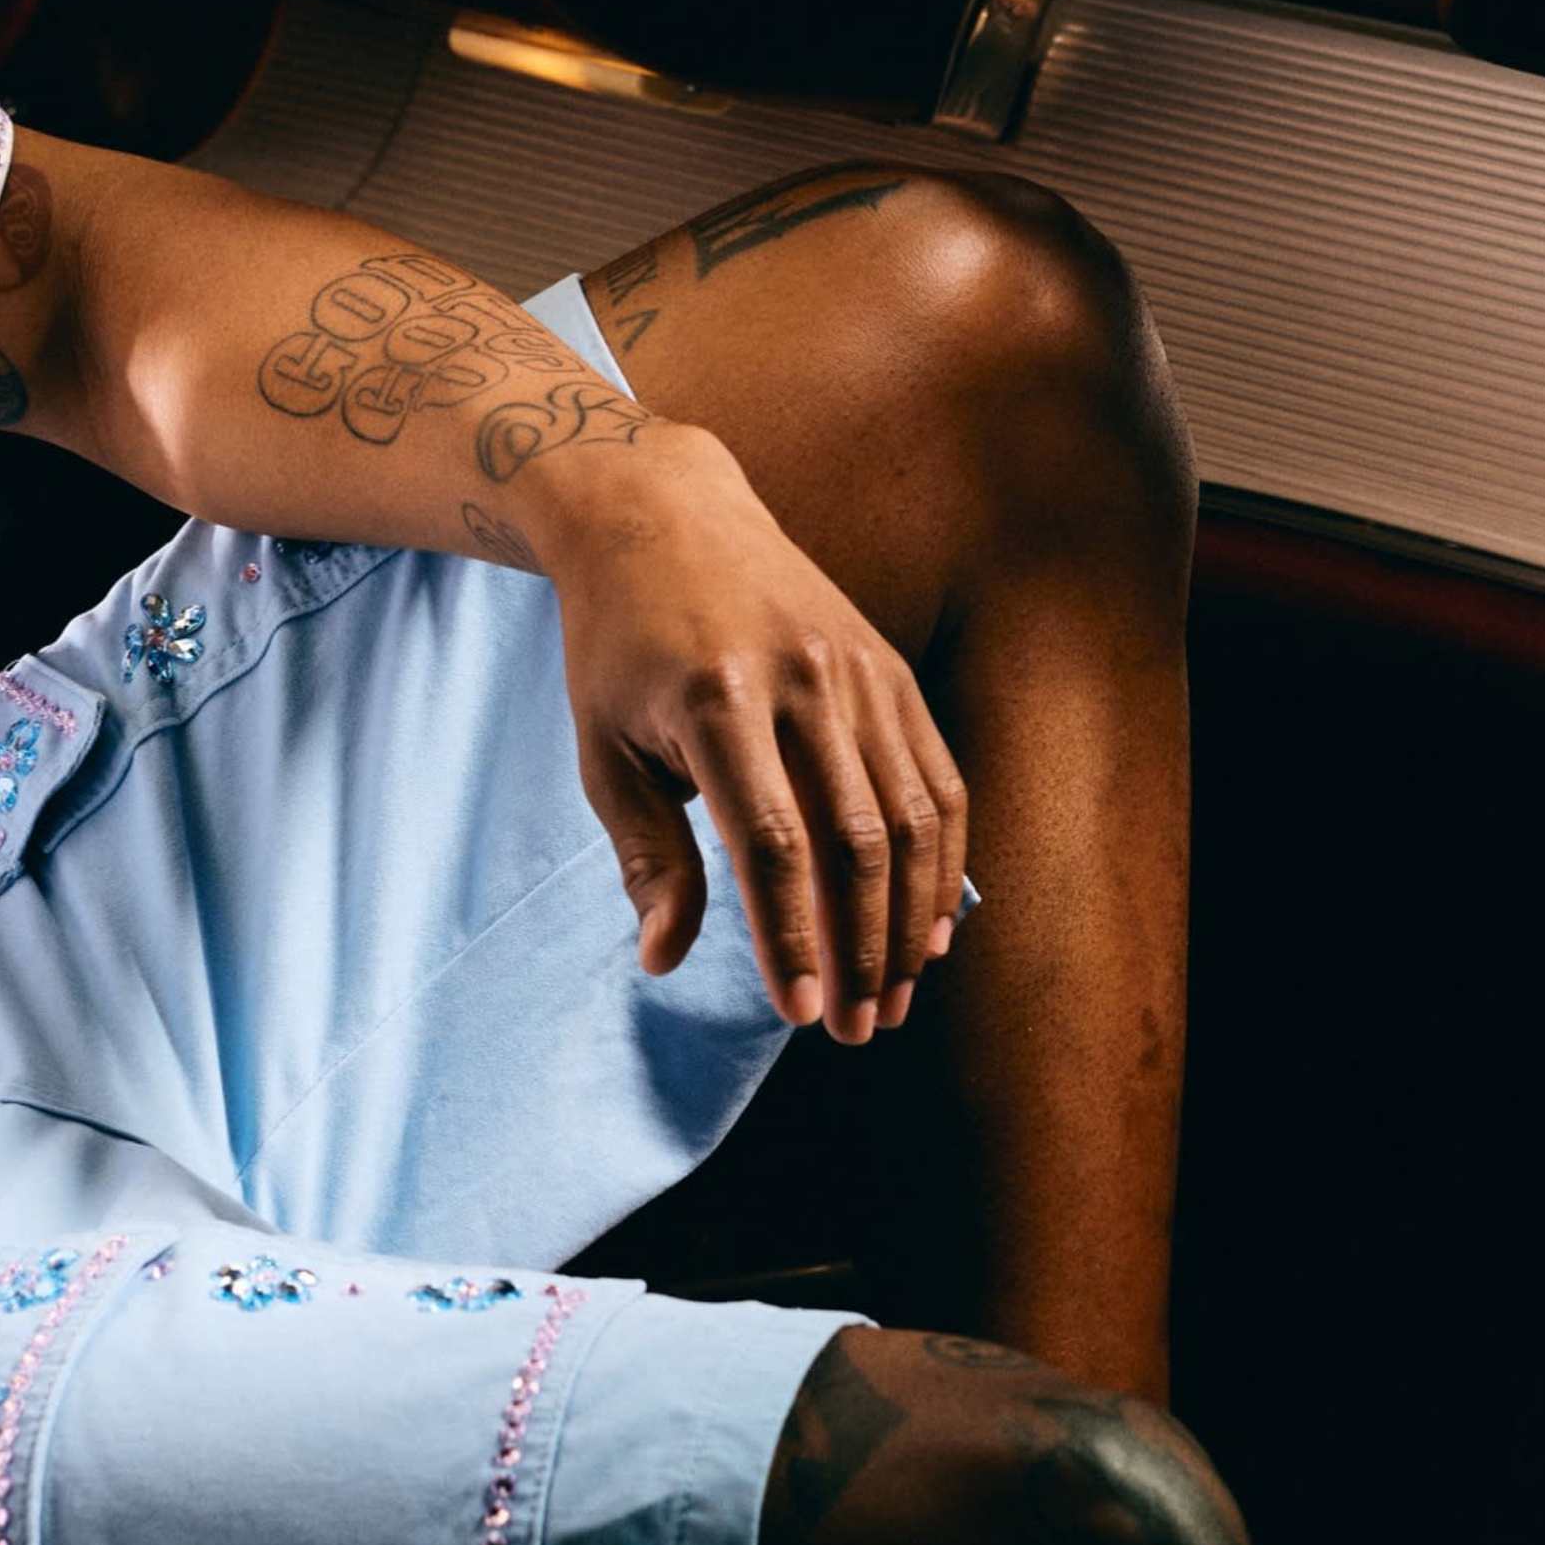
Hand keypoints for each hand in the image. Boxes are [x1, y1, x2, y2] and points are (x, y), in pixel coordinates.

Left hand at [547, 432, 967, 1038]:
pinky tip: (931, 924)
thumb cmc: (619, 647)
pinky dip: (942, 859)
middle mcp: (803, 680)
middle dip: (861, 948)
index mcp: (717, 701)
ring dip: (910, 918)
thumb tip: (665, 961)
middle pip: (855, 841)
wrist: (662, 516)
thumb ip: (645, 856)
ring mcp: (858, 671)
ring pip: (910, 817)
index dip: (793, 936)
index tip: (799, 1014)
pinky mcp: (890, 668)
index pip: (772, 843)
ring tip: (895, 994)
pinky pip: (935, 777)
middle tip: (856, 1028)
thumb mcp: (602, 749)